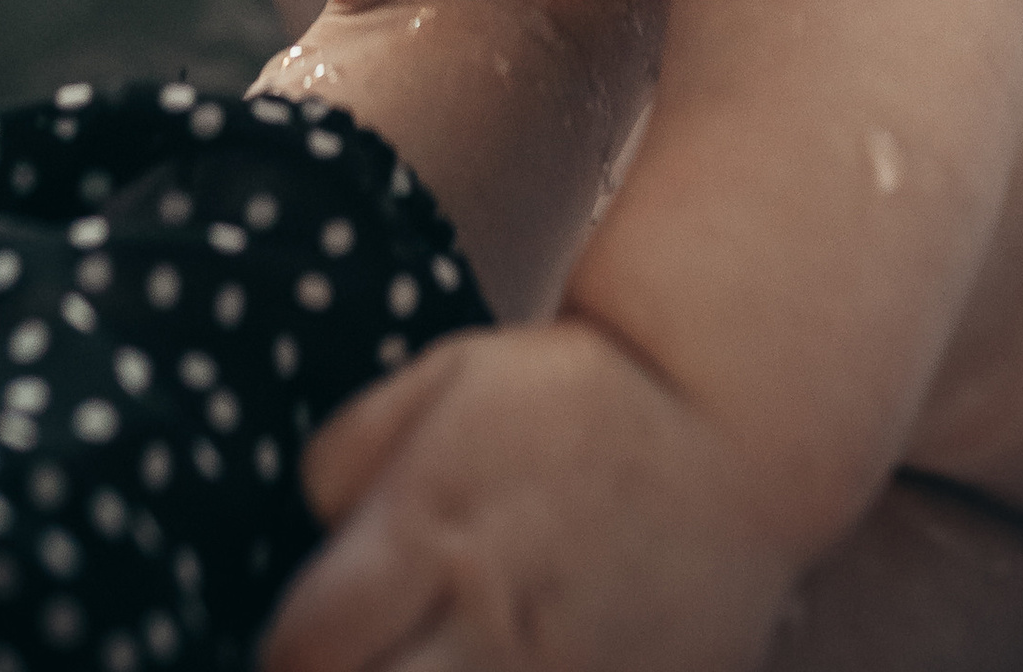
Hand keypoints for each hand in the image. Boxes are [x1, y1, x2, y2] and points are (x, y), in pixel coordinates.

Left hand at [266, 321, 792, 671]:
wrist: (731, 433)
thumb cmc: (571, 401)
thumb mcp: (447, 378)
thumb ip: (347, 455)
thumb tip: (309, 537)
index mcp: (432, 533)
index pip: (305, 650)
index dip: (290, 653)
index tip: (310, 640)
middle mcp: (492, 624)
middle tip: (366, 657)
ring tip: (427, 657)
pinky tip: (492, 665)